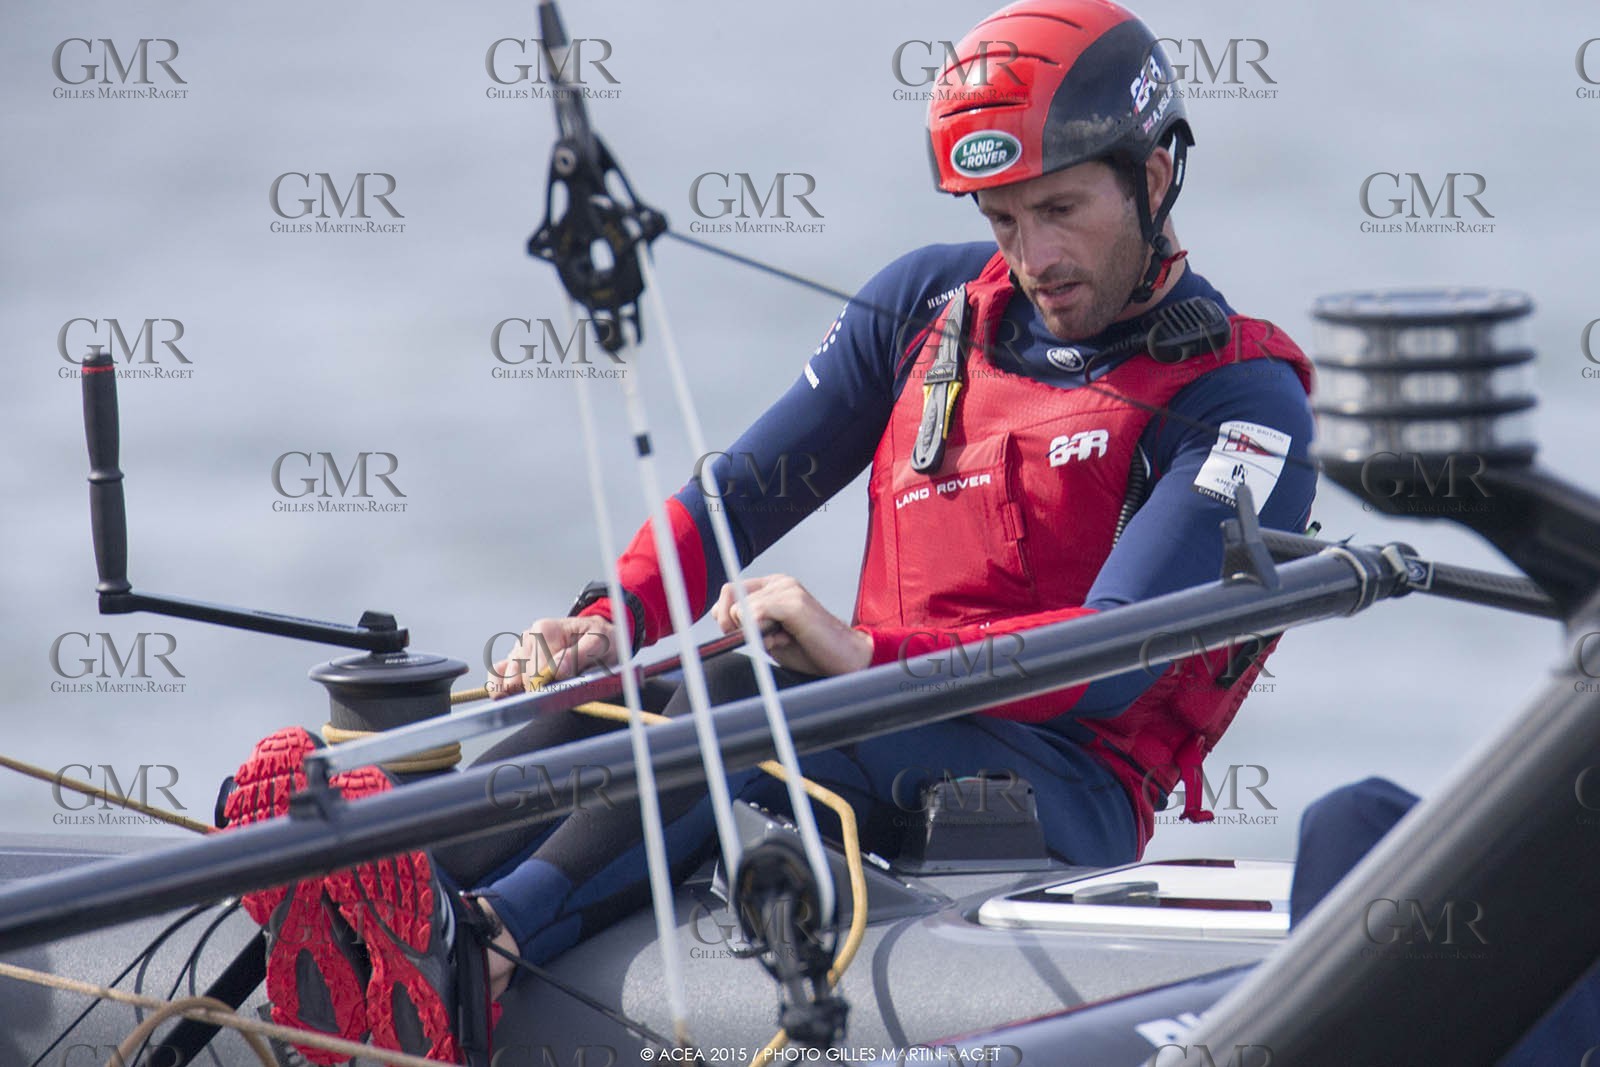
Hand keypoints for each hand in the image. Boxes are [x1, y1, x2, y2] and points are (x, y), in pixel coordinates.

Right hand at [488, 614, 616, 697]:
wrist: (597, 636)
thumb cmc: (598, 639)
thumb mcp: (598, 643)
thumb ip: (577, 656)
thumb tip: (556, 672)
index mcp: (545, 629)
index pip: (535, 667)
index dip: (544, 685)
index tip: (553, 692)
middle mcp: (528, 638)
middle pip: (519, 675)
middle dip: (534, 689)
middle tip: (549, 695)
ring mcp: (519, 649)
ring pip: (507, 676)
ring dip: (517, 691)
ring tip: (533, 696)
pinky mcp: (515, 660)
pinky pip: (497, 673)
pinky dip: (498, 686)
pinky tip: (503, 697)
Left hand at [711, 574, 872, 676]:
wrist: (844, 658)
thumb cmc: (809, 649)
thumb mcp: (769, 635)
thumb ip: (747, 623)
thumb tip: (718, 614)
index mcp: (773, 587)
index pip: (730, 590)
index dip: (724, 616)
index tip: (736, 635)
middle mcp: (779, 583)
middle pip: (729, 594)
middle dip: (730, 624)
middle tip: (756, 640)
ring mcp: (788, 590)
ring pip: (742, 609)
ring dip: (754, 633)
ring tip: (781, 640)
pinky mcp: (794, 602)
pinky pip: (756, 615)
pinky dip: (761, 634)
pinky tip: (783, 640)